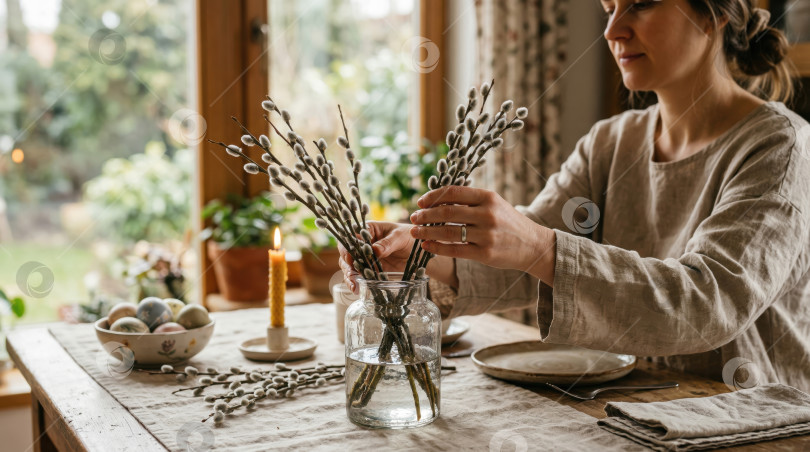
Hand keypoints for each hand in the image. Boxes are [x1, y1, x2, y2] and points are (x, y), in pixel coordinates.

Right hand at [338, 221, 414, 292]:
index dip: (348, 248)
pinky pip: (359, 276)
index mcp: (367, 230)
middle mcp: (362, 244)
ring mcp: (365, 258)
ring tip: (354, 286)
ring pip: (350, 267)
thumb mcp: (400, 236)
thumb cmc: (408, 236)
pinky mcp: (370, 270)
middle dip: (347, 265)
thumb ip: (387, 243)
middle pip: (347, 254)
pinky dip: (356, 283)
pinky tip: (357, 290)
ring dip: (350, 277)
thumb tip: (374, 250)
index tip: (351, 258)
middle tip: (352, 275)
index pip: (351, 237)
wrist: (418, 250)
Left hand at [409, 186, 555, 284]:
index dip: (432, 197)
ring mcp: (486, 235)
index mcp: (488, 197)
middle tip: (413, 218)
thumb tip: (437, 199)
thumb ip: (470, 200)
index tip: (420, 202)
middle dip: (425, 215)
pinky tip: (427, 246)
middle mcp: (487, 214)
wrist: (533, 245)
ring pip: (448, 231)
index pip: (453, 192)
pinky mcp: (485, 253)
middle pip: (447, 212)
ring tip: (415, 232)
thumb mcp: (494, 204)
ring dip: (427, 232)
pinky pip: (455, 250)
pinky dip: (437, 248)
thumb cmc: (507, 222)